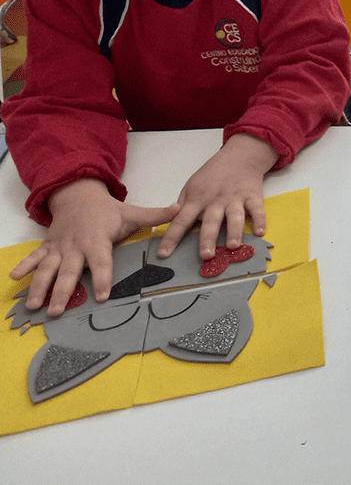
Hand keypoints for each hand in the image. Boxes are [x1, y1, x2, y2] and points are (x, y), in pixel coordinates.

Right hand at [10, 178, 177, 315]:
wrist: (79, 195)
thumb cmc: (107, 210)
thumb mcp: (131, 212)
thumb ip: (155, 216)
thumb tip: (180, 209)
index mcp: (97, 240)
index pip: (101, 261)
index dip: (103, 277)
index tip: (103, 296)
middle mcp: (76, 246)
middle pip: (69, 270)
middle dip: (63, 290)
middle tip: (58, 310)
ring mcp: (59, 247)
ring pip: (47, 268)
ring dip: (39, 286)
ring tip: (35, 305)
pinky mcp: (47, 246)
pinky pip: (34, 258)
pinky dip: (24, 266)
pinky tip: (14, 279)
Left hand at [156, 134, 277, 260]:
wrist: (239, 157)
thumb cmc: (212, 175)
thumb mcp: (191, 186)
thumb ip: (183, 206)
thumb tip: (171, 224)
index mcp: (197, 199)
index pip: (181, 220)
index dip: (172, 237)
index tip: (163, 254)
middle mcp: (215, 200)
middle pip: (210, 221)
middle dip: (207, 239)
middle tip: (205, 256)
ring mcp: (235, 198)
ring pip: (234, 216)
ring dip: (234, 231)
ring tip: (233, 246)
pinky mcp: (252, 196)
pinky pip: (257, 209)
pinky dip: (260, 220)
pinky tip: (260, 232)